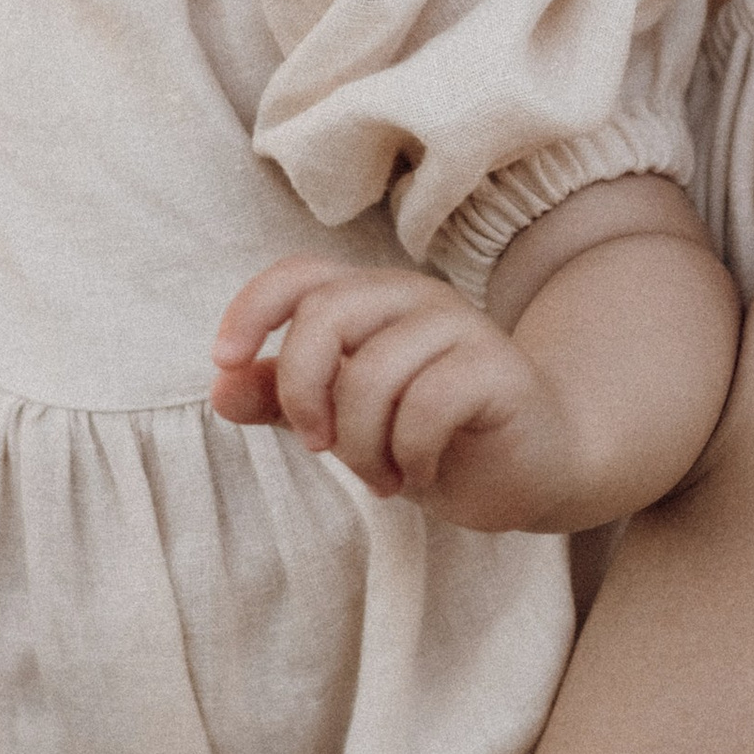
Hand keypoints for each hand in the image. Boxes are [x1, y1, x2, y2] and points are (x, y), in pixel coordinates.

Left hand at [212, 256, 577, 531]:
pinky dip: (411, 454)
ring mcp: (462, 326)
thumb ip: (284, 401)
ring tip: (384, 478)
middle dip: (304, 392)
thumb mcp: (344, 423)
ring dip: (363, 445)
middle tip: (319, 447)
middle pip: (326, 314)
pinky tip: (422, 474)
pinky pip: (428, 405)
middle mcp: (414, 298)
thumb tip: (220, 389)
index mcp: (370, 299)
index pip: (299, 275)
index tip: (223, 360)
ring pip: (375, 372)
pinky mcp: (500, 368)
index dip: (253, 309)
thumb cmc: (432, 438)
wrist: (533, 470)